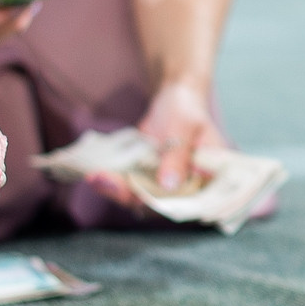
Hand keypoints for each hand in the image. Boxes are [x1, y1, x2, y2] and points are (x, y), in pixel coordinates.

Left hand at [85, 80, 225, 211]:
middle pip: (163, 205)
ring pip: (143, 199)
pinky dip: (114, 184)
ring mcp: (167, 187)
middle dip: (133, 196)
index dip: (169, 206)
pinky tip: (96, 175)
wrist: (174, 99)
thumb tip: (169, 185)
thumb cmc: (186, 108)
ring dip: (118, 191)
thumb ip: (178, 155)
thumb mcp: (184, 126)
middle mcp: (190, 188)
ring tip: (95, 177)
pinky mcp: (149, 181)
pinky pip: (132, 189)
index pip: (194, 203)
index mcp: (210, 178)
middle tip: (105, 181)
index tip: (141, 199)